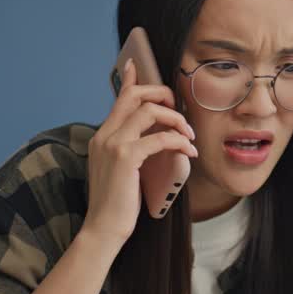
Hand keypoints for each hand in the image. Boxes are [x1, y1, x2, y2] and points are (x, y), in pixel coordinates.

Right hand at [79, 59, 197, 244]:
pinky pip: (159, 138)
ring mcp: (113, 144)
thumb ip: (131, 150)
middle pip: (135, 95)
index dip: (130, 79)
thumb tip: (155, 137)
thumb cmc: (117, 205)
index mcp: (102, 136)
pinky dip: (179, 141)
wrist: (104, 229)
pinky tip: (189, 153)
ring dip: (176, 120)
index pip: (118, 98)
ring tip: (190, 137)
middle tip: (180, 112)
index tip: (137, 64)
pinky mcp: (125, 157)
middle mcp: (105, 135)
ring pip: (150, 111)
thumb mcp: (122, 171)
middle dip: (162, 95)